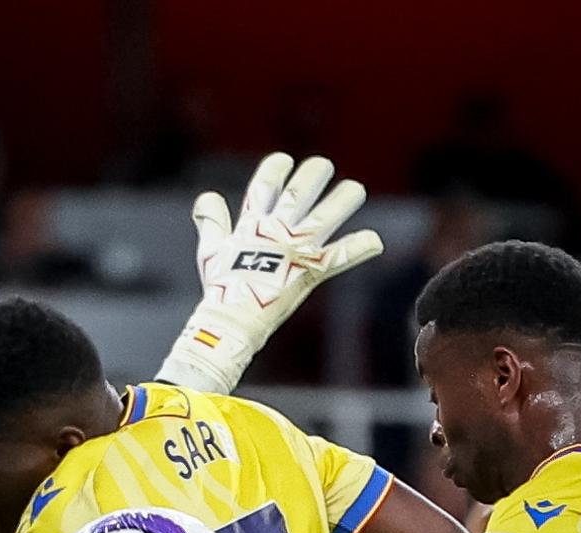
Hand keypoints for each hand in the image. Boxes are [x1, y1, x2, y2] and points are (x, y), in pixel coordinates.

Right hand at [157, 152, 382, 393]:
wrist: (231, 322)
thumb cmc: (220, 289)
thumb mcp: (211, 250)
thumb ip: (212, 221)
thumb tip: (205, 198)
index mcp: (253, 226)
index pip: (265, 185)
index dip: (275, 169)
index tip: (284, 161)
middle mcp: (277, 232)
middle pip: (300, 192)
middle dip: (313, 174)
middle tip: (323, 166)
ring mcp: (296, 251)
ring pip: (326, 217)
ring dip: (343, 201)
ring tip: (355, 190)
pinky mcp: (310, 272)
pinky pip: (340, 258)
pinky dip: (358, 249)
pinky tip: (376, 241)